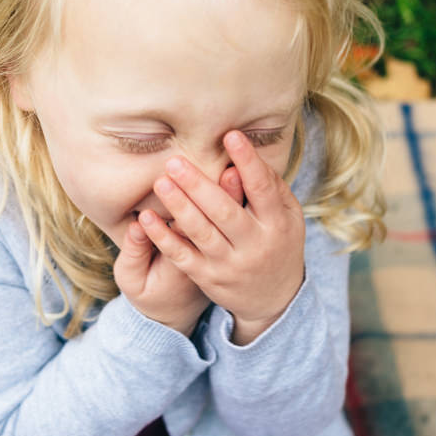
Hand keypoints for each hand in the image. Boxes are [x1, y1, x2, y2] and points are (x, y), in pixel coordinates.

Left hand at [138, 130, 304, 343]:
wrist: (274, 299)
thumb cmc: (280, 244)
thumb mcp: (289, 217)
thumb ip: (272, 187)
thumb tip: (248, 154)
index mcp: (277, 225)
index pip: (262, 189)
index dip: (248, 162)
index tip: (231, 136)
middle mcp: (254, 245)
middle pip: (224, 212)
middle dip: (199, 186)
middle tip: (175, 161)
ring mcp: (229, 264)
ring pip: (201, 233)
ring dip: (179, 207)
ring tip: (161, 183)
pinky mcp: (208, 277)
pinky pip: (182, 257)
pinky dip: (163, 238)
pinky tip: (146, 219)